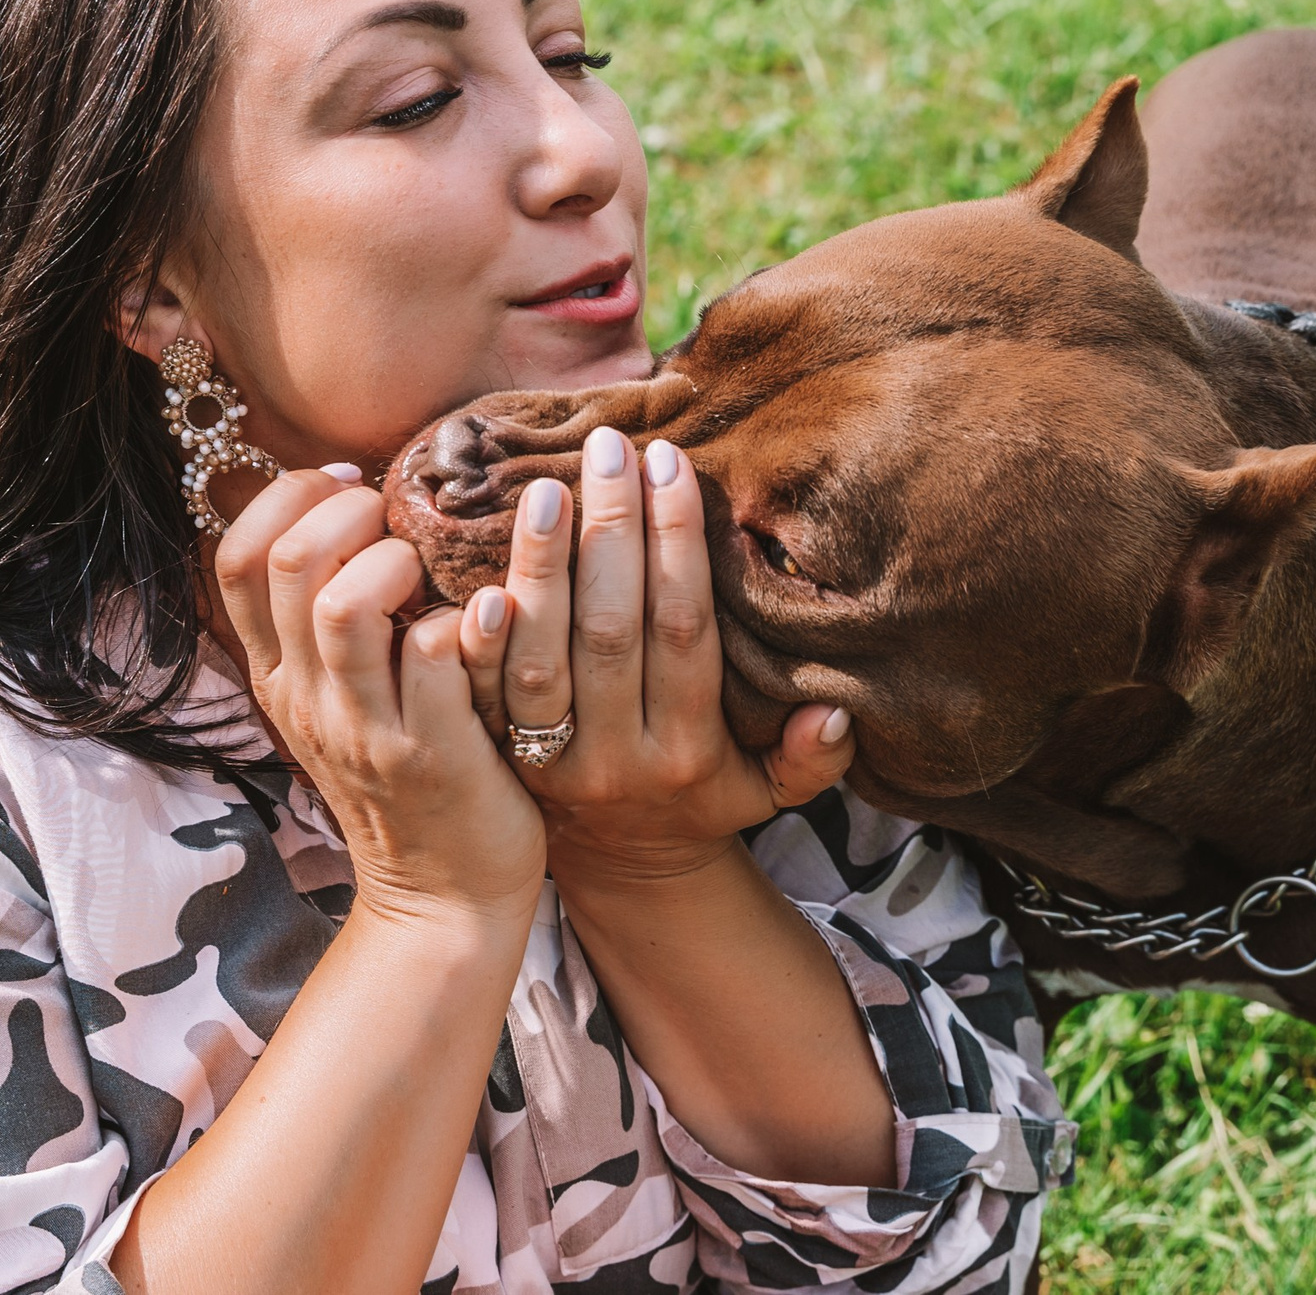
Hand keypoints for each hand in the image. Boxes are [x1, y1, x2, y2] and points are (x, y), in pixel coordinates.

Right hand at [211, 470, 544, 923]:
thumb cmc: (409, 777)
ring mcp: (365, 728)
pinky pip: (434, 655)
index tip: (350, 485)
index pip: (234, 558)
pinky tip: (489, 612)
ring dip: (396, 560)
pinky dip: (465, 617)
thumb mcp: (343, 700)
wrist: (442, 900)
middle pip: (285, 563)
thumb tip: (349, 508)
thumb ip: (332, 620)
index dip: (287, 498)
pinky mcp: (432, 752)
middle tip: (398, 517)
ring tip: (432, 568)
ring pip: (345, 606)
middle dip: (346, 512)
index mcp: (279, 675)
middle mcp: (308, 698)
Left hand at [459, 427, 853, 884]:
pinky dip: (478, 632)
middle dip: (613, 531)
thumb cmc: (701, 799)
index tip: (670, 467)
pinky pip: (479, 689)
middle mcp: (616, 756)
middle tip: (612, 449)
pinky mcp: (494, 756)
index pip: (683, 630)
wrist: (622, 867)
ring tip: (550, 485)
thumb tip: (837, 710)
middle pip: (611, 629)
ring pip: (540, 653)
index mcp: (686, 751)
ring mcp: (549, 759)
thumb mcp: (768, 791)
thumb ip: (808, 757)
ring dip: (543, 565)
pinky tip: (482, 568)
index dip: (677, 545)